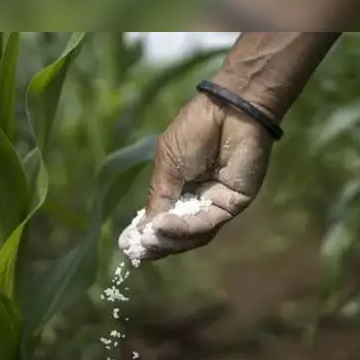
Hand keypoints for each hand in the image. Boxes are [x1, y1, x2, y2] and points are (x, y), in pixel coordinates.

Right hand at [123, 93, 273, 261]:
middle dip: (158, 243)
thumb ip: (159, 198)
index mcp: (180, 189)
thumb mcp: (167, 165)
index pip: (164, 221)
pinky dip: (185, 228)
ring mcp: (216, 204)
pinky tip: (166, 225)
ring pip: (193, 235)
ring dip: (170, 239)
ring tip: (151, 237)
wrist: (228, 111)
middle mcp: (199, 201)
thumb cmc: (195, 130)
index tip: (127, 246)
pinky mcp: (232, 204)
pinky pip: (207, 224)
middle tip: (138, 249)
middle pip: (179, 234)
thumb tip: (143, 231)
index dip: (148, 235)